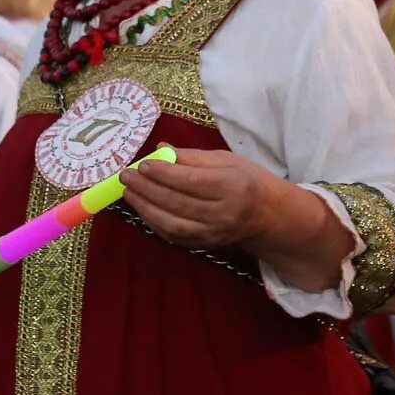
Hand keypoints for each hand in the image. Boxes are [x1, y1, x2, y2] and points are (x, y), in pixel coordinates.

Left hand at [119, 147, 276, 249]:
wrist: (268, 215)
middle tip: (127, 176)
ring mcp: (212, 233)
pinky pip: (173, 235)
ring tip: (129, 191)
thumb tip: (160, 149)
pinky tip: (141, 206)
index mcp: (232, 187)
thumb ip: (193, 157)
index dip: (164, 173)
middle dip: (148, 189)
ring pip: (172, 223)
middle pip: (178, 203)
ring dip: (145, 207)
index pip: (192, 181)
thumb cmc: (247, 180)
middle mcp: (222, 214)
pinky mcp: (204, 245)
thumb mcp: (227, 160)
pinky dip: (153, 221)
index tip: (142, 164)